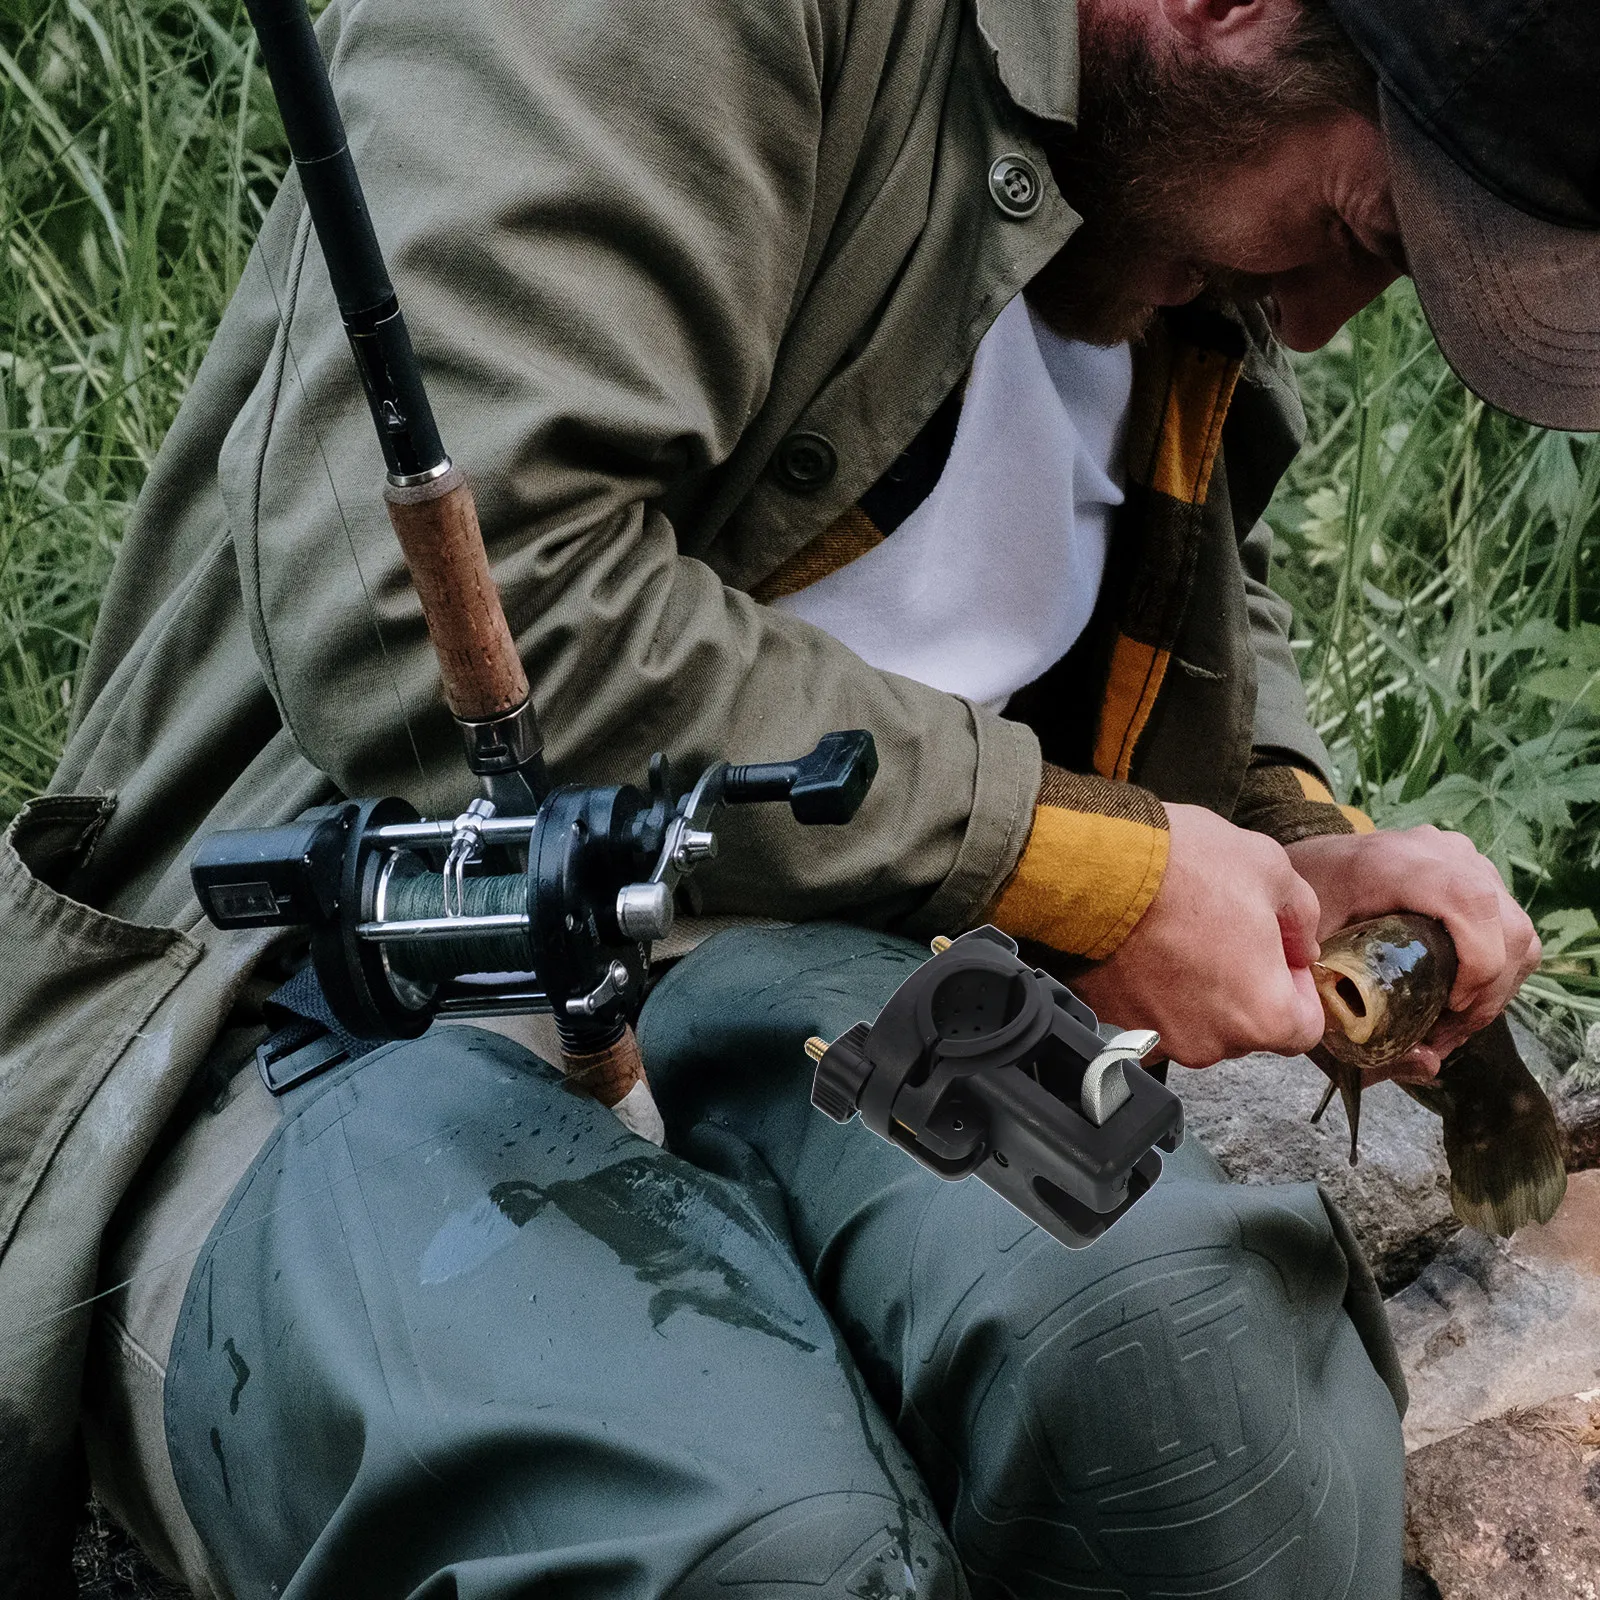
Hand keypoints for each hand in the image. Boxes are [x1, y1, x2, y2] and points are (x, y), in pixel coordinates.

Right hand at [1073, 803, 1325, 1067]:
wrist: (1094, 868)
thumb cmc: (1185, 868)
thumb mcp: (1270, 868)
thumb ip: (1301, 917)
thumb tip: (1298, 948)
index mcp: (1264, 1014)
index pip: (1304, 1027)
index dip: (1299, 987)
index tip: (1278, 954)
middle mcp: (1211, 1042)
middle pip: (1245, 1027)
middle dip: (1244, 987)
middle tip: (1225, 934)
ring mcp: (1157, 1038)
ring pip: (1194, 1023)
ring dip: (1195, 992)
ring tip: (1176, 938)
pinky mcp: (1112, 1025)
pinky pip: (1146, 1018)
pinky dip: (1150, 993)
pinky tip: (1143, 951)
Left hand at [1284, 827, 1539, 1080]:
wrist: (1288, 876)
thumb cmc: (1294, 925)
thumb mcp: (1310, 975)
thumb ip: (1354, 1025)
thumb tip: (1428, 1065)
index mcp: (1388, 863)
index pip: (1469, 902)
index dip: (1479, 964)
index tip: (1449, 1010)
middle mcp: (1433, 850)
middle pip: (1506, 925)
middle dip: (1489, 993)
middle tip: (1444, 1033)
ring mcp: (1458, 856)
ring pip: (1517, 930)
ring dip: (1495, 987)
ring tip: (1448, 1021)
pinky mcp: (1469, 870)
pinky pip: (1509, 924)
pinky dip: (1496, 969)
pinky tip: (1455, 997)